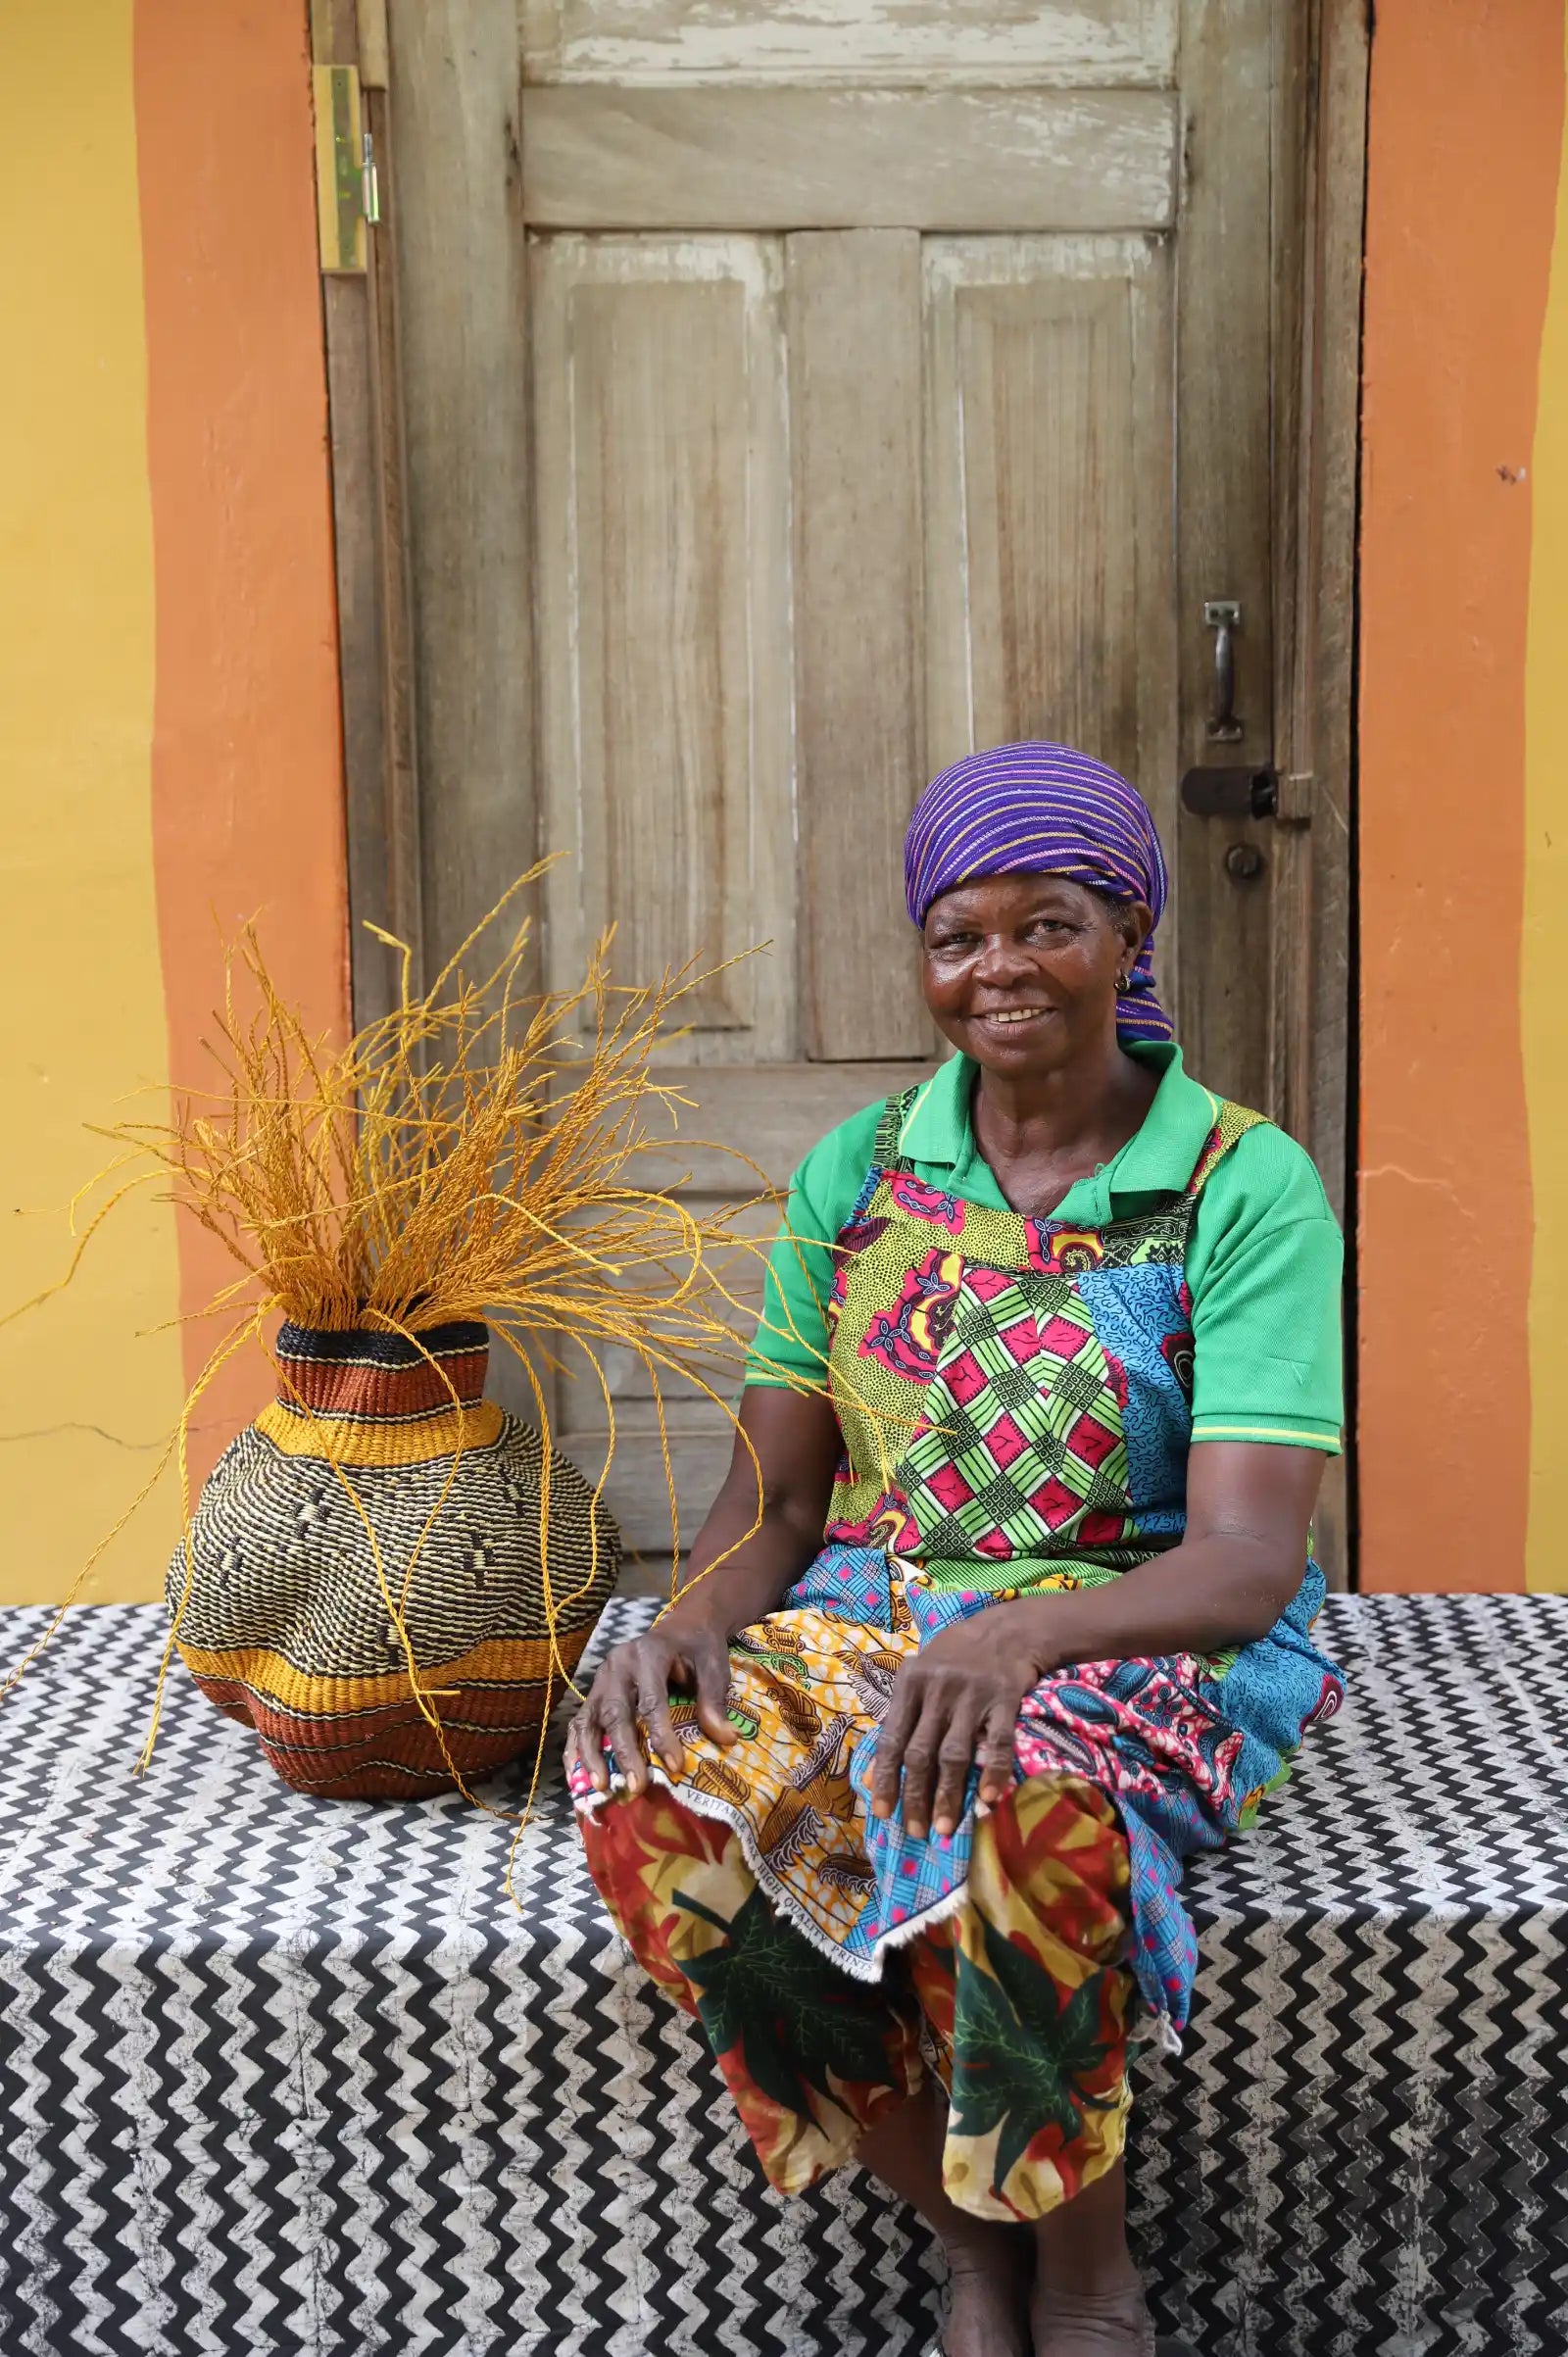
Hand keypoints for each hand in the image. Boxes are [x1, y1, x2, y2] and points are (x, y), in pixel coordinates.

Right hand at [565, 1611, 737, 1798]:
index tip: (676, 1767)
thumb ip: (714, 1700)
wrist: (683, 1626)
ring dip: (592, 1755)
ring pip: (589, 1719)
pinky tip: (580, 1775)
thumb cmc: (698, 1648)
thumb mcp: (713, 1667)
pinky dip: (577, 1749)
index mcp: (648, 1654)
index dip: (661, 1736)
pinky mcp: (595, 1691)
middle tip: (635, 1787)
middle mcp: (618, 1664)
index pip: (651, 1701)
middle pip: (615, 1712)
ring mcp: (602, 1678)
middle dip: (624, 1752)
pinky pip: (580, 1721)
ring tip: (602, 1787)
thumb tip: (725, 1739)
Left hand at [868, 1603, 1050, 1840]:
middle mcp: (937, 1690)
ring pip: (956, 1755)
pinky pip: (999, 1744)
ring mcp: (972, 1695)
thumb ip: (901, 1718)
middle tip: (916, 1832)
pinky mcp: (1004, 1700)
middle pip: (921, 1753)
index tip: (882, 1814)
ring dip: (949, 1795)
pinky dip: (994, 1774)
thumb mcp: (919, 1676)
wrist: (1006, 1630)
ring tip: (946, 1827)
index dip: (885, 1779)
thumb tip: (874, 1774)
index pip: (892, 1739)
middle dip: (916, 1797)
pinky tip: (989, 1801)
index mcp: (909, 1684)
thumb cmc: (953, 1658)